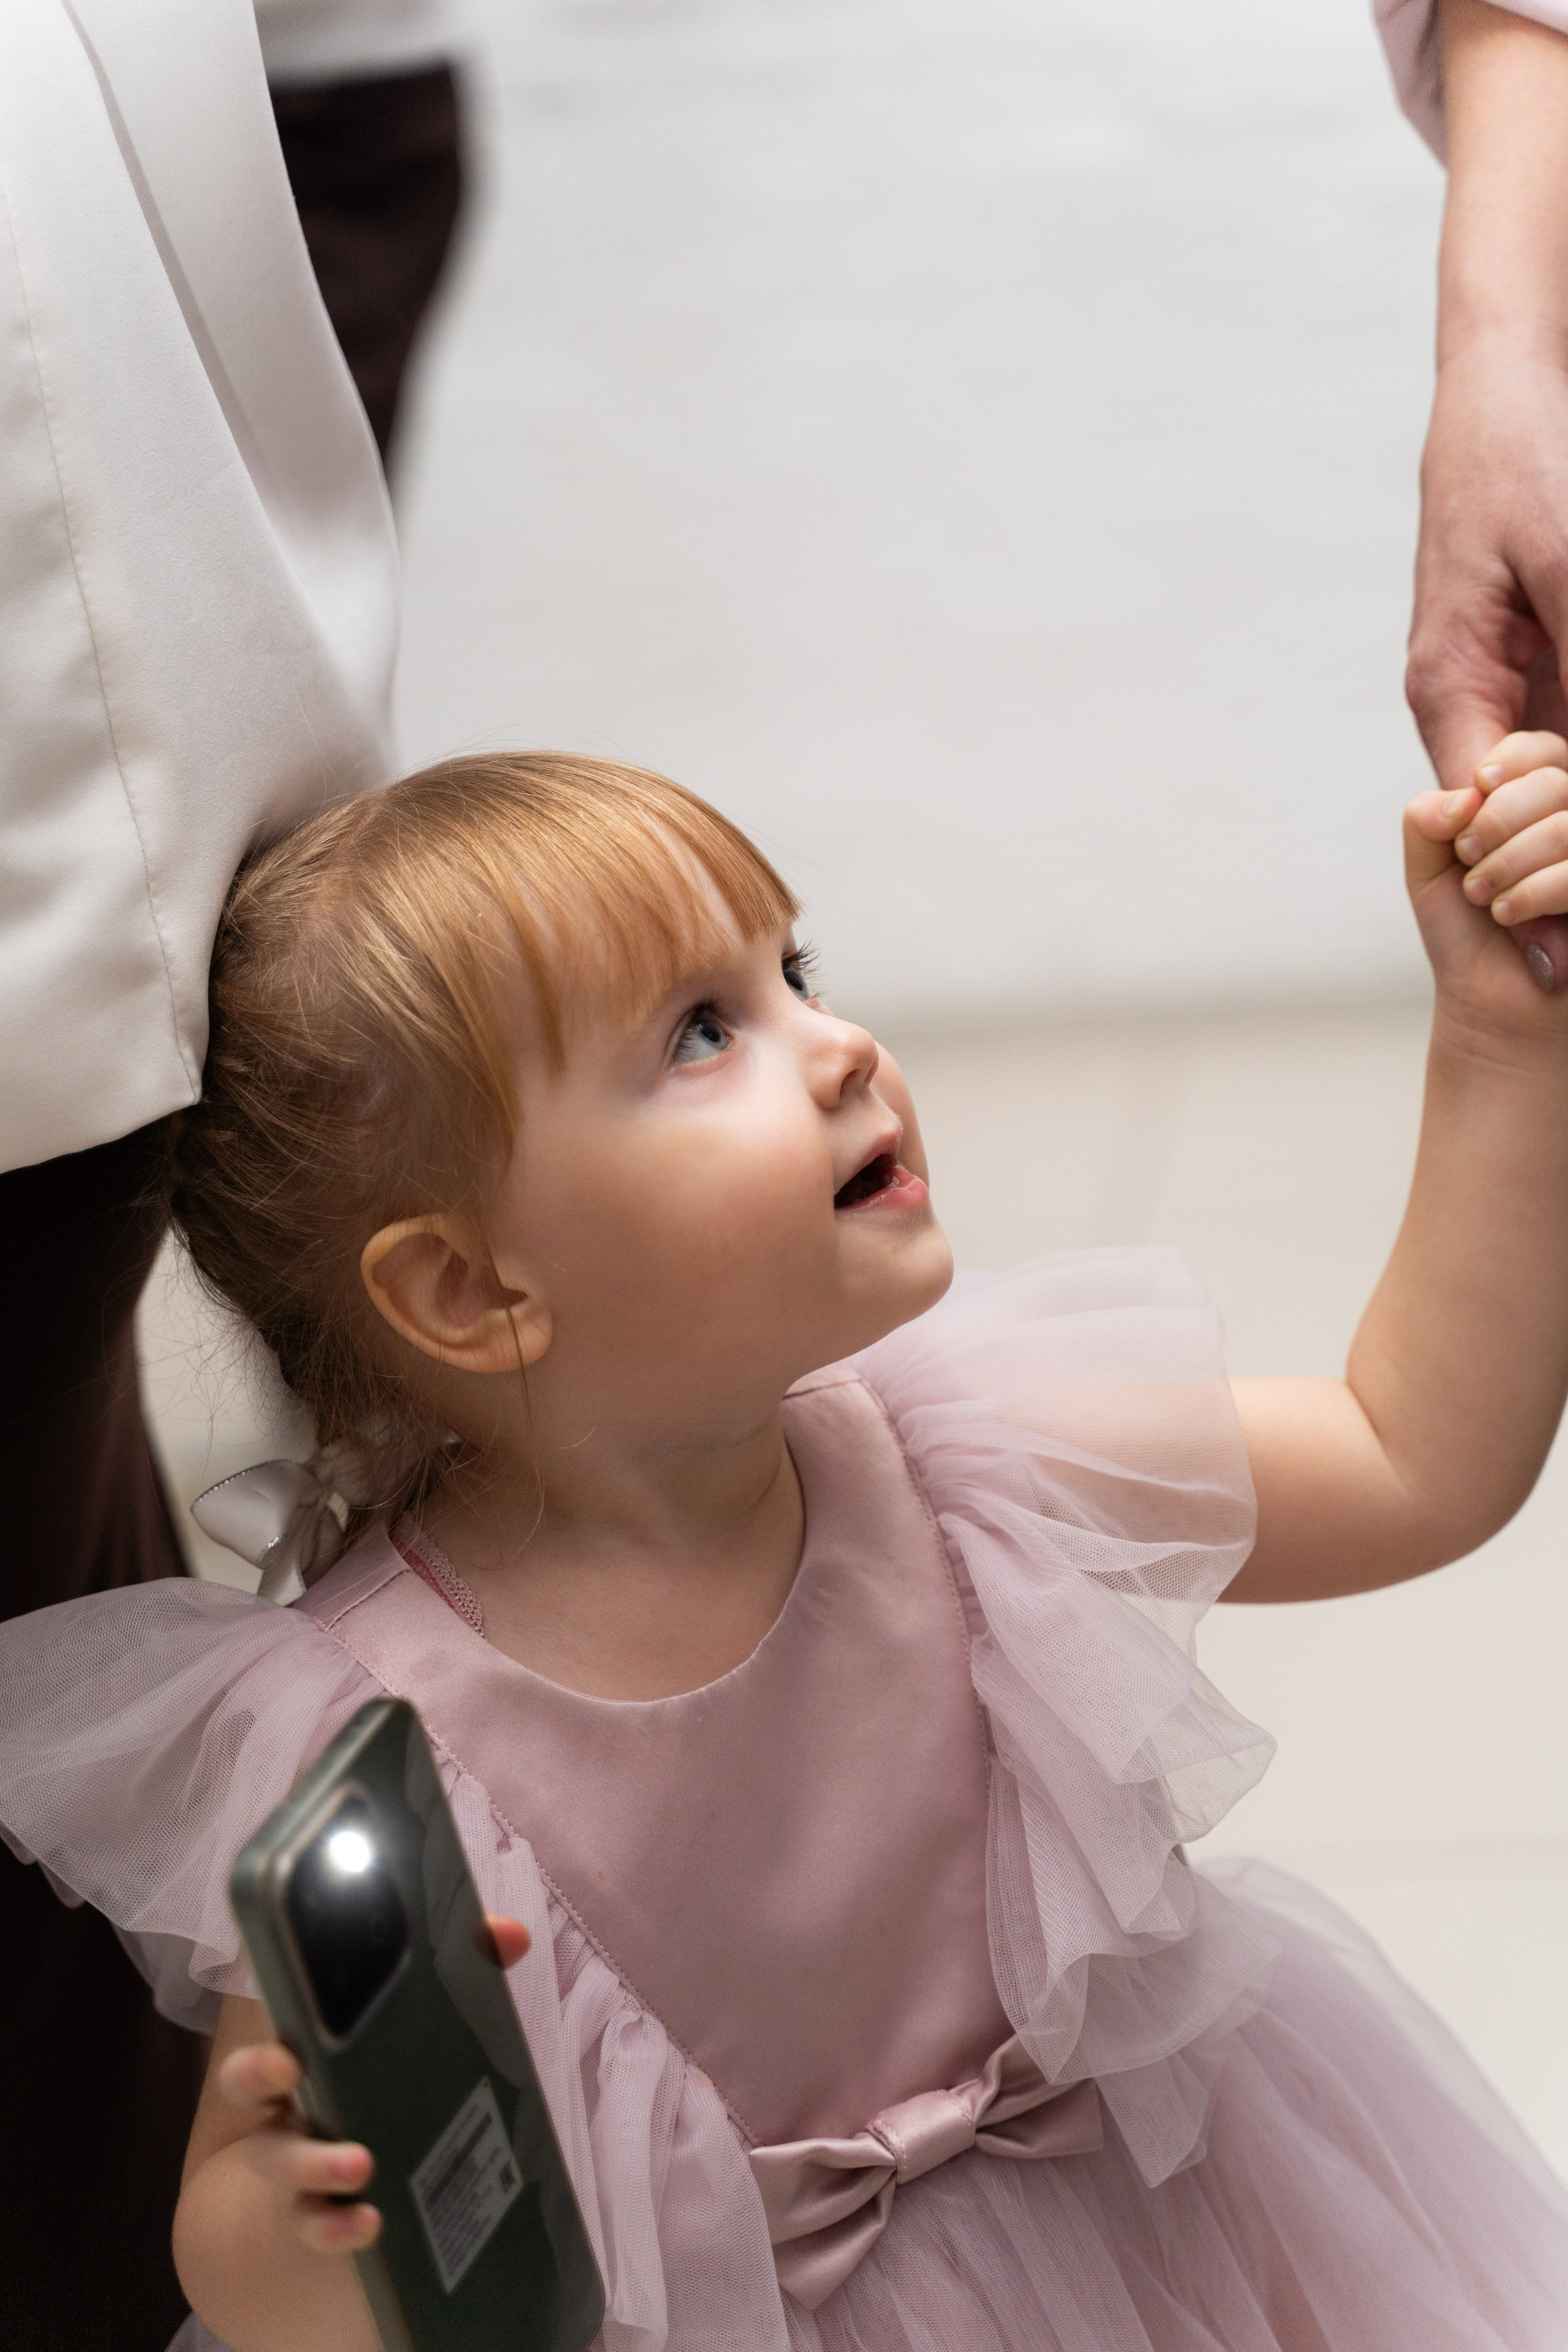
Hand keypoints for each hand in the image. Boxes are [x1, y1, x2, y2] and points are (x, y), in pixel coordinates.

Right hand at [199, 1913, 531, 2262]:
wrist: (384, 2174)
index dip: (262, 2059)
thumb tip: (510, 1934)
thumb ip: (465, 1973)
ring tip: (360, 2168)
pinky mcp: (323, 2216)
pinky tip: (368, 2224)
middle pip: (254, 2098)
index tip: (288, 2057)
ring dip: (315, 2167)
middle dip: (268, 2089)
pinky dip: (336, 2228)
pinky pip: (315, 2226)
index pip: (262, 2057)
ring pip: (283, 2167)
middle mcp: (290, 2114)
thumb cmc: (395, 2079)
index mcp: (308, 2063)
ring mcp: (301, 2170)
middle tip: (296, 2078)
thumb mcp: (425, 2029)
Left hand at [1404, 731, 1567, 1030]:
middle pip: (1552, 781)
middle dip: (1494, 826)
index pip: (1537, 751)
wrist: (1494, 1006)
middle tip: (1471, 869)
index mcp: (1549, 802)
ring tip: (1488, 900)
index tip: (1464, 823)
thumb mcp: (1430, 869)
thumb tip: (1466, 795)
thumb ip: (1428, 818)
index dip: (1498, 774)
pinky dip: (1536, 891)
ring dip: (1509, 864)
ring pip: (1565, 826)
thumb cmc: (1468, 935)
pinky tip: (1512, 917)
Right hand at [1407, 358, 1567, 989]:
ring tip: (1565, 936)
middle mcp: (1463, 704)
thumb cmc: (1523, 468)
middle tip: (1565, 967)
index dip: (1532, 892)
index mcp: (1450, 690)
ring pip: (1542, 792)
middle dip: (1549, 886)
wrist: (1502, 398)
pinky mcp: (1530, 669)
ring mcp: (1496, 690)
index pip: (1486, 821)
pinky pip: (1558, 746)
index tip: (1556, 966)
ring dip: (1561, 841)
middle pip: (1513, 823)